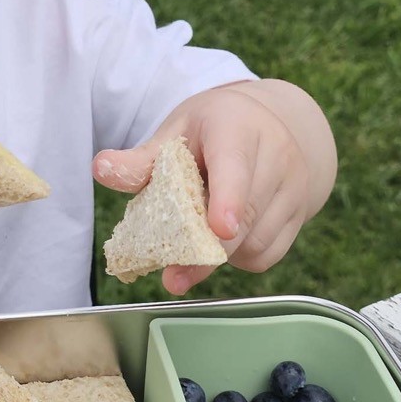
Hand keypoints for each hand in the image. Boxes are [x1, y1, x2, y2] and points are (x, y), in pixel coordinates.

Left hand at [93, 80, 334, 295]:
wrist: (273, 123)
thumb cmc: (213, 130)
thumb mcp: (176, 133)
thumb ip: (141, 159)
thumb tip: (100, 169)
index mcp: (236, 126)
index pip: (235, 165)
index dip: (229, 198)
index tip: (219, 228)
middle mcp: (277, 154)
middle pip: (246, 215)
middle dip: (208, 253)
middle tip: (174, 278)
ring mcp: (294, 186)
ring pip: (257, 241)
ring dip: (220, 257)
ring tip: (191, 247)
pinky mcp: (300, 215)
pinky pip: (268, 254)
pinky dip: (239, 260)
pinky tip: (221, 245)